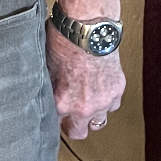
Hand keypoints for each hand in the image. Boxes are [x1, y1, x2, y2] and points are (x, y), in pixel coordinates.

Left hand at [46, 24, 125, 141]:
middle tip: (71, 114)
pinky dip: (107, 100)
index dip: (55, 118)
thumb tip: (43, 95)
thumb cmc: (64, 41)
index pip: (55, 126)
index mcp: (61, 103)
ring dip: (92, 114)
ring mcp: (102, 101)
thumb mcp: (46, 68)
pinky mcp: (117, 91)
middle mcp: (83, 107)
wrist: (87, 27)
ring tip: (87, 100)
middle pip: (78, 133)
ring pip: (98, 122)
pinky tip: (99, 87)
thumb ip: (48, 90)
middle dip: (74, 125)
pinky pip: (112, 105)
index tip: (56, 114)